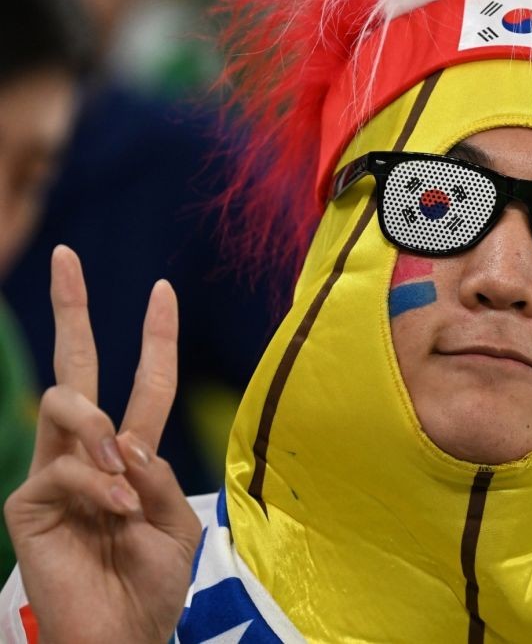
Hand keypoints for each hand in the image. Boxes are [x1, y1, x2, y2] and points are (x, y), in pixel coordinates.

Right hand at [3, 246, 200, 643]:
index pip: (144, 380)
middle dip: (73, 308)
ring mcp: (54, 471)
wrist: (122, 640)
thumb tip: (127, 443)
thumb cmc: (152, 585)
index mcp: (131, 451)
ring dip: (100, 425)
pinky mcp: (26, 501)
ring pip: (65, 399)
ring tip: (124, 472)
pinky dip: (97, 483)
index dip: (155, 336)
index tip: (163, 289)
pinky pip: (64, 466)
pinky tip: (113, 512)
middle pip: (77, 363)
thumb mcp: (175, 520)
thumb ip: (156, 472)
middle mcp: (89, 450)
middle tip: (65, 254)